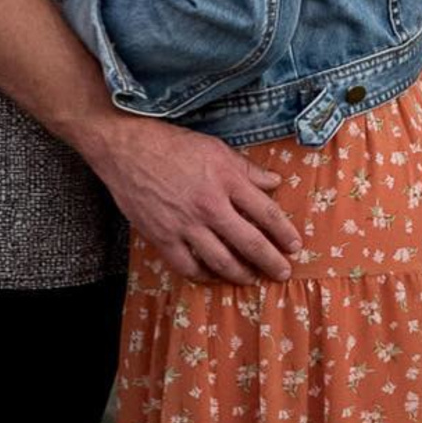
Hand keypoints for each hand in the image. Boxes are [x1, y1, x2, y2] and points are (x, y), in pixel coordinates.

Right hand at [88, 118, 299, 285]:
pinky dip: (203, 276)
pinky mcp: (163, 236)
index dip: (284, 232)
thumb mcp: (215, 147)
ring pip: (222, 260)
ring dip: (241, 274)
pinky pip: (188, 266)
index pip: (265, 212)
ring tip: (251, 278)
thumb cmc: (171, 144)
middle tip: (283, 272)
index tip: (295, 245)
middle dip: (271, 261)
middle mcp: (210, 205)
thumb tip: (275, 181)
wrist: (126, 148)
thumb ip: (246, 168)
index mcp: (226, 179)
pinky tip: (212, 277)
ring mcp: (185, 224)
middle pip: (250, 242)